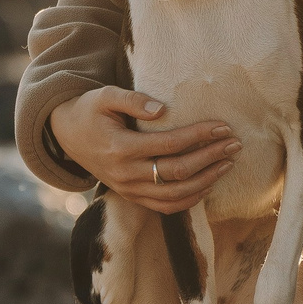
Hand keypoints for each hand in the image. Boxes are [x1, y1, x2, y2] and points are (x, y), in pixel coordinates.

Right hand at [50, 87, 240, 213]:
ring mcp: (128, 190)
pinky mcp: (132, 197)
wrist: (67, 135)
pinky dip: (190, 200)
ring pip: (174, 195)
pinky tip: (209, 185)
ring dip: (206, 181)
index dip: (199, 136)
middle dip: (210, 158)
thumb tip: (161, 109)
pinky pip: (165, 207)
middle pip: (177, 172)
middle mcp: (126, 174)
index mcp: (120, 148)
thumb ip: (132, 100)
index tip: (222, 126)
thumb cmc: (90, 111)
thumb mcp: (105, 97)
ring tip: (227, 163)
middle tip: (235, 144)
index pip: (169, 145)